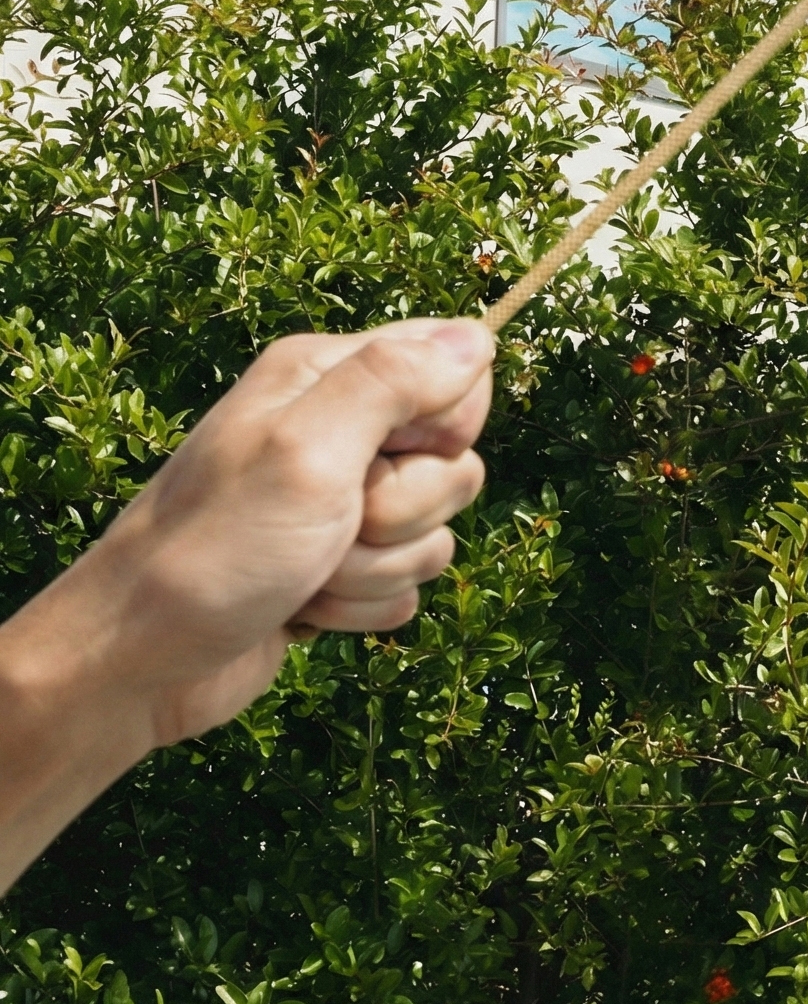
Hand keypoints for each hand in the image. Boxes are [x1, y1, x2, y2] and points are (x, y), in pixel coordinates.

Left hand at [0, 318, 495, 893]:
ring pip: (435, 527)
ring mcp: (340, 502)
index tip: (392, 452)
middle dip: (408, 508)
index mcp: (326, 377)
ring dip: (380, 566)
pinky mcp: (343, 566)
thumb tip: (475, 336)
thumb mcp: (306, 451)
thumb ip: (393, 382)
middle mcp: (338, 430)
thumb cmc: (213, 551)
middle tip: (339, 522)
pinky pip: (409, 581)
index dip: (447, 419)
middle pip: (454, 456)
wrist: (137, 666)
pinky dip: (365, 604)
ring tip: (308, 573)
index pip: (454, 363)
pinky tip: (307, 609)